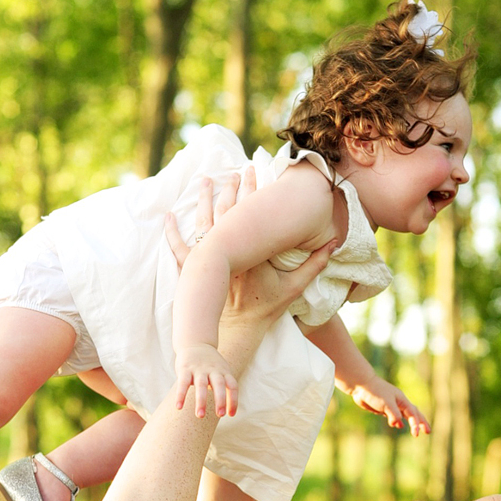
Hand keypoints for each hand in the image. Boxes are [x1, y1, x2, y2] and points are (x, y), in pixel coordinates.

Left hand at [164, 170, 335, 398]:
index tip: (254, 169)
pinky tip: (168, 217)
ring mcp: (209, 260)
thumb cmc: (265, 309)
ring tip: (205, 180)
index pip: (251, 213)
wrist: (239, 330)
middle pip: (227, 212)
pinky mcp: (195, 271)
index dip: (253, 190)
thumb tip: (332, 244)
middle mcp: (227, 252)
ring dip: (204, 200)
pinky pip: (180, 248)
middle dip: (231, 188)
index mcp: (250, 251)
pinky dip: (172, 233)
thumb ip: (314, 265)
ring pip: (203, 223)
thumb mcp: (294, 287)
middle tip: (234, 170)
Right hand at [175, 343, 238, 418]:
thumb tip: (229, 411)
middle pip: (219, 385)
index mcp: (224, 372)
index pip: (232, 386)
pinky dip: (181, 395)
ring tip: (200, 416)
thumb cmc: (210, 365)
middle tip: (220, 415)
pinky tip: (178, 407)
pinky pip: (183, 383)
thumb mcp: (221, 372)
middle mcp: (213, 370)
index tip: (230, 415)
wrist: (195, 343)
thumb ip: (225, 388)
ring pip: (201, 385)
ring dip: (201, 401)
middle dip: (220, 400)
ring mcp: (199, 369)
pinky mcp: (185, 369)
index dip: (233, 400)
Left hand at [348, 376, 430, 435]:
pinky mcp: (383, 408)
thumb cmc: (375, 392)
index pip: (413, 414)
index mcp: (402, 400)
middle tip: (428, 432)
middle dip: (421, 422)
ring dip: (411, 422)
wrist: (361, 385)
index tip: (416, 434)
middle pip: (414, 413)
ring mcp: (391, 405)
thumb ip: (393, 414)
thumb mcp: (386, 403)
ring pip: (404, 415)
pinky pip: (394, 416)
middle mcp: (399, 402)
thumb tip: (397, 424)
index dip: (416, 424)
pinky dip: (398, 421)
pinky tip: (399, 426)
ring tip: (416, 430)